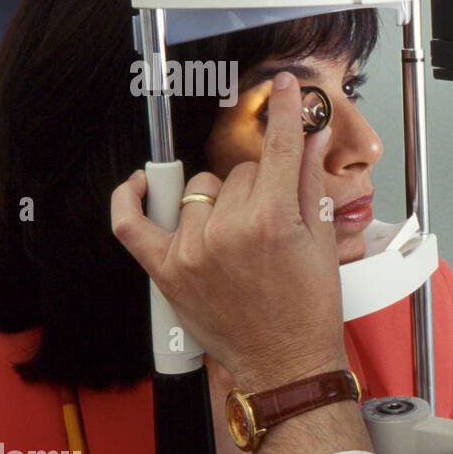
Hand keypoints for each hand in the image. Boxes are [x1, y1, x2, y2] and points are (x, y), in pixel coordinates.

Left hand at [111, 72, 345, 389]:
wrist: (285, 364)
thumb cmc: (309, 311)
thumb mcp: (321, 242)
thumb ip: (310, 185)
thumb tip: (309, 139)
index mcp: (272, 220)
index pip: (279, 148)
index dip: (287, 113)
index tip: (288, 90)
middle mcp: (227, 231)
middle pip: (239, 172)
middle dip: (259, 185)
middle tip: (273, 220)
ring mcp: (191, 250)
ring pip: (200, 192)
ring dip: (218, 202)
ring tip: (237, 235)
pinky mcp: (166, 271)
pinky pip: (131, 224)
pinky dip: (131, 199)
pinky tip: (141, 185)